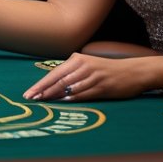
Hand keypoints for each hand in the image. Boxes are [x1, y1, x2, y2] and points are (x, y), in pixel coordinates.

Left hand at [22, 52, 162, 101]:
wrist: (133, 72)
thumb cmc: (107, 71)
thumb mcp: (88, 67)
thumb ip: (72, 74)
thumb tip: (52, 86)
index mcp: (78, 60)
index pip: (54, 73)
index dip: (41, 83)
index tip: (29, 92)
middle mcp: (84, 66)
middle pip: (58, 80)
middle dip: (43, 90)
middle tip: (30, 98)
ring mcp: (93, 76)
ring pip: (69, 87)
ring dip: (54, 95)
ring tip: (42, 101)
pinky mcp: (103, 87)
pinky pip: (84, 94)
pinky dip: (72, 98)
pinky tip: (63, 102)